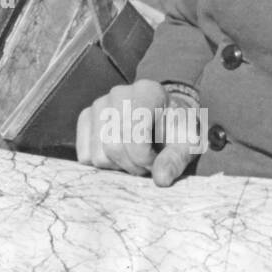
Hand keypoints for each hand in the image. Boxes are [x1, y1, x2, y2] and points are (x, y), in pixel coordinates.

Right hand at [75, 79, 201, 186]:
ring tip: (134, 157)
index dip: (145, 158)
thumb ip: (176, 159)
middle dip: (132, 165)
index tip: (157, 161)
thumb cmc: (177, 130)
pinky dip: (103, 162)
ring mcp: (98, 104)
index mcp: (147, 92)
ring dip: (118, 166)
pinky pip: (85, 155)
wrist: (165, 117)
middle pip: (113, 146)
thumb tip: (161, 179)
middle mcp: (118, 93)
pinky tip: (119, 154)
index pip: (133, 134)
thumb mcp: (187, 144)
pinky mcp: (86, 118)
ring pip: (98, 154)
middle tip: (147, 164)